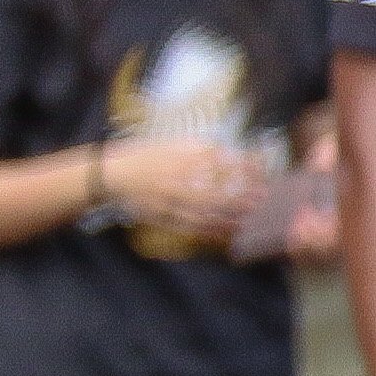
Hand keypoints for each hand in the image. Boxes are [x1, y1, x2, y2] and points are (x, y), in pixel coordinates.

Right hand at [107, 134, 265, 246]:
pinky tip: (224, 232)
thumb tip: (230, 155)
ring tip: (251, 219)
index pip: (222, 163)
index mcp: (182, 158)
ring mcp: (170, 200)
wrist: (110, 175)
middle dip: (243, 198)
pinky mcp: (162, 216)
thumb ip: (201, 148)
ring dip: (230, 217)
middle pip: (218, 191)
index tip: (264, 173)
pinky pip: (189, 225)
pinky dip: (208, 230)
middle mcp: (178, 179)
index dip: (246, 169)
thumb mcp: (173, 143)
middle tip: (265, 201)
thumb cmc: (144, 156)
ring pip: (206, 212)